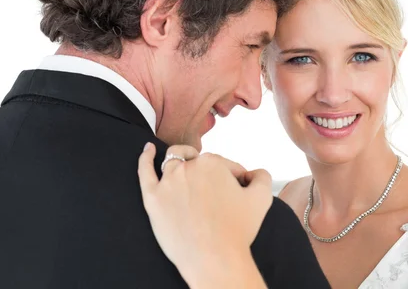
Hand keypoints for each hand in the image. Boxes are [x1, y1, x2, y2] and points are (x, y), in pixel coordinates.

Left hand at [137, 143, 272, 286]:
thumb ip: (261, 176)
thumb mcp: (261, 198)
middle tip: (216, 195)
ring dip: (183, 164)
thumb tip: (254, 172)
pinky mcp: (153, 199)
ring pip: (173, 164)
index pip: (225, 165)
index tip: (236, 193)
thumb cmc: (237, 230)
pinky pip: (145, 172)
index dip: (234, 179)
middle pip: (200, 163)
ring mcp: (167, 182)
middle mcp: (188, 167)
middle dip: (210, 174)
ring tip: (188, 172)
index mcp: (213, 163)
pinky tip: (149, 148)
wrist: (214, 259)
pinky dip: (146, 158)